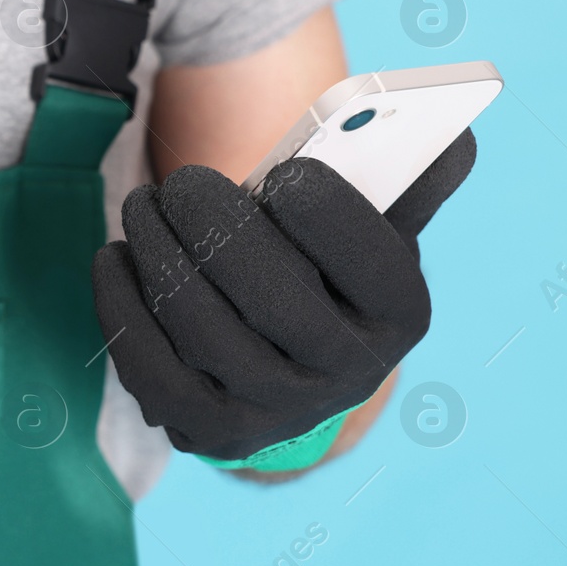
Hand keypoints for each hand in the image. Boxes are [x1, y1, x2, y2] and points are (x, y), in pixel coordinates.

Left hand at [92, 130, 476, 461]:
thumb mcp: (370, 227)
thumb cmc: (325, 272)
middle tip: (182, 183)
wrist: (289, 367)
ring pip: (200, 328)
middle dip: (216, 225)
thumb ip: (399, 179)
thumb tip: (450, 136)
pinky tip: (116, 257)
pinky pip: (150, 367)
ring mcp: (273, 411)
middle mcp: (344, 375)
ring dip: (159, 252)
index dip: (327, 213)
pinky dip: (121, 305)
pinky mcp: (206, 429)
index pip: (371, 262)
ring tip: (144, 206)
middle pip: (272, 296)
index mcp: (399, 314)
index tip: (287, 174)